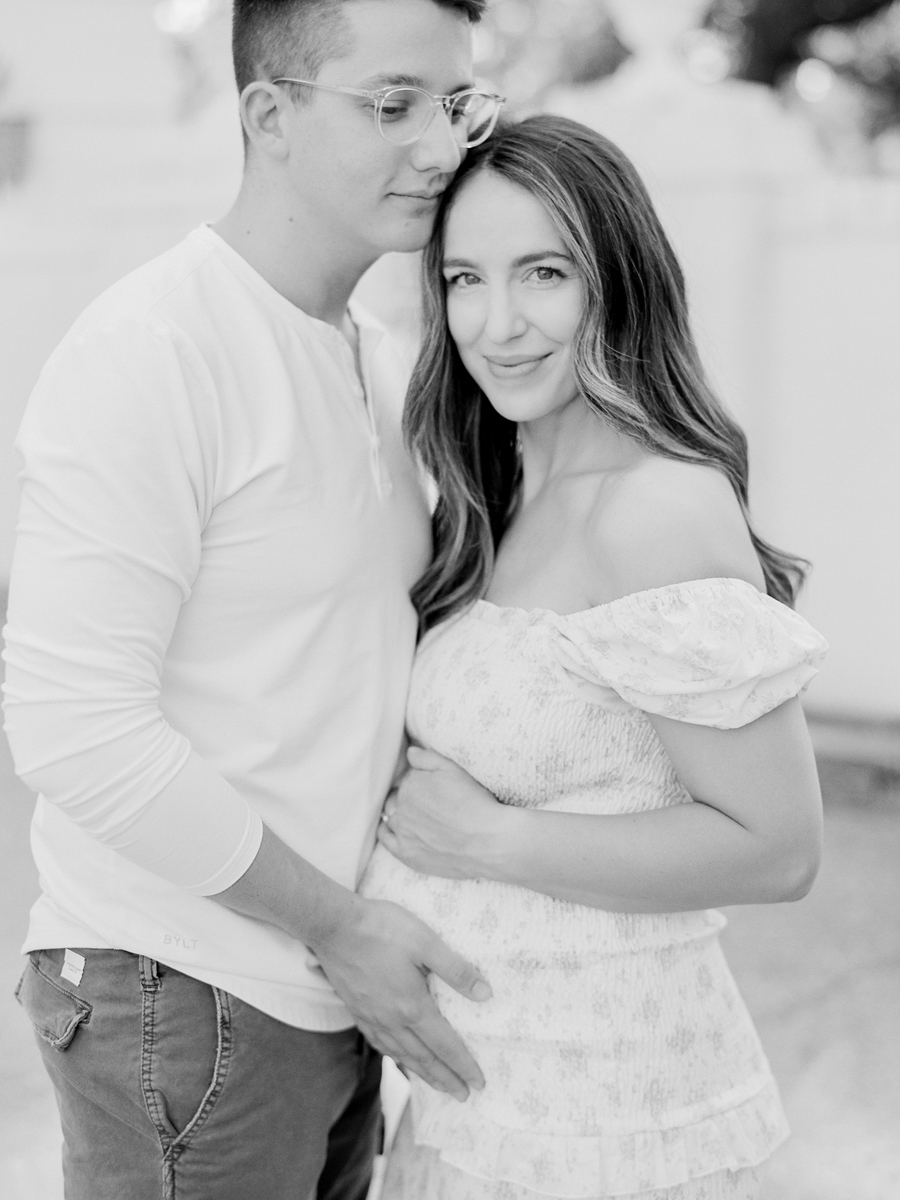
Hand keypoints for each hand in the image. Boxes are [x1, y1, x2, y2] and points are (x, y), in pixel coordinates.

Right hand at [312, 893, 490, 1100]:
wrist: (333, 926)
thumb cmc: (381, 929)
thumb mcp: (426, 941)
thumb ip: (456, 970)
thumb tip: (485, 994)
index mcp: (412, 1006)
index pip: (445, 1045)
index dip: (464, 1065)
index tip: (479, 1082)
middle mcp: (391, 1020)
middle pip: (424, 1058)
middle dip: (446, 1078)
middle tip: (464, 1095)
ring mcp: (371, 1017)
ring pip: (401, 1055)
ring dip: (422, 1073)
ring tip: (437, 1084)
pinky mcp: (357, 1010)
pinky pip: (380, 1044)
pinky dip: (395, 1057)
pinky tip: (398, 1056)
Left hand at [377, 746, 506, 879]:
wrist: (486, 841)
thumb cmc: (473, 802)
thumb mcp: (453, 769)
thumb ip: (427, 758)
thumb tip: (409, 752)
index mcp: (411, 783)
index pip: (407, 778)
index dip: (420, 782)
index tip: (432, 789)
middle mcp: (401, 805)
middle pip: (396, 796)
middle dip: (407, 797)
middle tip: (427, 803)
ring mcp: (402, 830)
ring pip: (390, 815)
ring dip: (398, 813)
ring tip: (414, 816)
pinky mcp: (405, 853)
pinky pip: (385, 838)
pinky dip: (386, 831)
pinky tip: (393, 829)